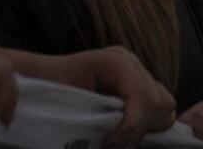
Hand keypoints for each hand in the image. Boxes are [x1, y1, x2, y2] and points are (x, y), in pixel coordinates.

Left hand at [9, 47, 174, 144]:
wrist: (37, 81)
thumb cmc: (46, 87)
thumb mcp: (66, 97)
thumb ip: (94, 114)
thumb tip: (114, 138)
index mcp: (117, 61)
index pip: (143, 97)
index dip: (131, 126)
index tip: (109, 142)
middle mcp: (132, 65)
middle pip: (161, 103)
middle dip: (139, 128)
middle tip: (111, 142)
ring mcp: (137, 76)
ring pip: (165, 106)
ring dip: (146, 127)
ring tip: (118, 137)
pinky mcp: (137, 90)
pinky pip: (158, 111)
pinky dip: (146, 125)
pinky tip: (122, 131)